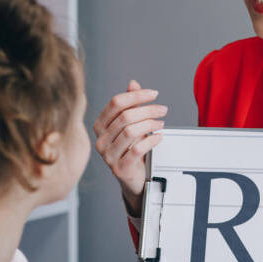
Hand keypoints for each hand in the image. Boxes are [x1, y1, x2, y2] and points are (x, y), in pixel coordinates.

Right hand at [93, 80, 167, 212]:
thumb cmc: (131, 148)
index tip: (154, 94)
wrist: (134, 177)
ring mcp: (108, 155)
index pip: (116, 103)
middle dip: (148, 110)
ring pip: (131, 132)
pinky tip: (159, 137)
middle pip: (125, 116)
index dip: (136, 96)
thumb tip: (133, 83)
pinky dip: (151, 141)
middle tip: (162, 109)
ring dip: (150, 124)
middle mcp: (100, 140)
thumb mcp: (131, 124)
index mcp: (100, 125)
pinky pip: (137, 150)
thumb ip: (131, 104)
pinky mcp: (119, 168)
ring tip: (161, 123)